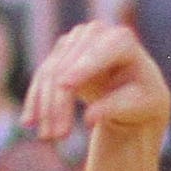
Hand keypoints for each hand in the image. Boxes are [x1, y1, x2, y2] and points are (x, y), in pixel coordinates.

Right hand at [22, 21, 170, 143]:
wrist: (132, 91)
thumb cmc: (141, 98)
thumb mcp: (138, 105)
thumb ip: (116, 107)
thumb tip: (90, 118)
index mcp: (123, 40)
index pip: (100, 52)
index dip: (83, 67)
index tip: (66, 86)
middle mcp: (96, 33)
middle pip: (69, 66)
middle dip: (60, 102)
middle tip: (58, 136)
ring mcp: (75, 39)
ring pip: (51, 72)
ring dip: (45, 107)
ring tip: (47, 137)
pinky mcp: (60, 52)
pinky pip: (42, 76)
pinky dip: (36, 100)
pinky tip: (29, 122)